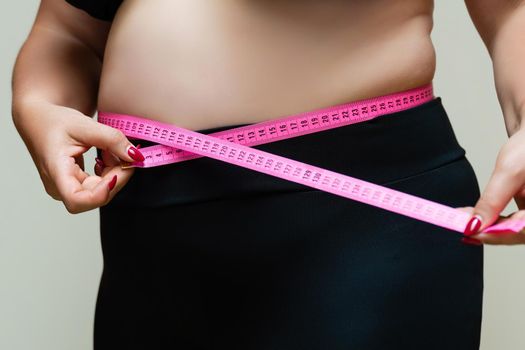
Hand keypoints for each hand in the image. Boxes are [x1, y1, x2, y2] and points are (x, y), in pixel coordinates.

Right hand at [13, 101, 144, 213]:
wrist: (40, 120)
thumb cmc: (54, 122)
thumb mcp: (86, 125)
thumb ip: (112, 140)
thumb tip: (136, 157)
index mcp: (55, 172)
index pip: (77, 200)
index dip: (101, 193)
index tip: (117, 173)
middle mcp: (59, 186)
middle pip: (96, 196)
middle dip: (116, 176)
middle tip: (123, 153)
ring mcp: (67, 188)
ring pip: (101, 192)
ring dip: (114, 172)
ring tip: (109, 150)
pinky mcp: (75, 186)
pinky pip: (99, 186)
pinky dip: (109, 172)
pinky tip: (106, 157)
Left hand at [456, 126, 524, 244]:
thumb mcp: (509, 172)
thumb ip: (492, 201)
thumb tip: (475, 225)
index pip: (521, 231)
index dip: (495, 235)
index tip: (470, 233)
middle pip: (515, 233)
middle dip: (486, 231)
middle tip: (460, 228)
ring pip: (510, 229)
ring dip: (485, 226)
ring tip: (461, 220)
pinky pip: (509, 222)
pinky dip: (490, 219)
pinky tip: (471, 216)